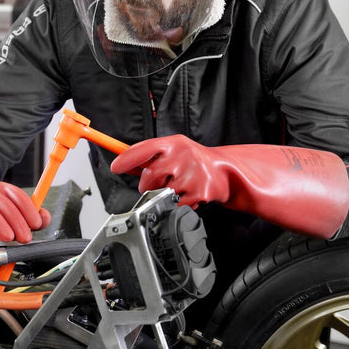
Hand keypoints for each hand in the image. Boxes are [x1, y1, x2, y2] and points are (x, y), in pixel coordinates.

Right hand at [0, 180, 49, 241]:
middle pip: (5, 206)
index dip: (30, 211)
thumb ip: (29, 216)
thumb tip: (44, 218)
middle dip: (18, 223)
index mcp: (0, 189)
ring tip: (9, 238)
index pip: (18, 196)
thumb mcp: (9, 214)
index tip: (36, 224)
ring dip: (1, 227)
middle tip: (25, 238)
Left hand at [111, 136, 348, 237]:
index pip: (142, 149)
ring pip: (160, 193)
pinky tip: (190, 196)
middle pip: (148, 177)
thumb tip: (126, 163)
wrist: (233, 174)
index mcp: (172, 143)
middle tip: (162, 183)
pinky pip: (176, 204)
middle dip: (150, 184)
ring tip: (180, 188)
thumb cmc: (200, 164)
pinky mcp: (197, 191)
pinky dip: (180, 204)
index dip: (126, 160)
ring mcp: (189, 173)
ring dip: (166, 195)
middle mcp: (180, 155)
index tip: (115, 166)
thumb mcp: (176, 153)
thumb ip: (153, 157)